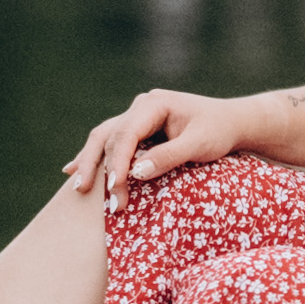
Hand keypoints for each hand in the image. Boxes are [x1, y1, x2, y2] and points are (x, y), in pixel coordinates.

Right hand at [63, 88, 260, 214]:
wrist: (232, 123)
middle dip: (102, 169)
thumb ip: (169, 157)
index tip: (115, 188)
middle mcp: (141, 107)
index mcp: (154, 104)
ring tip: (78, 188)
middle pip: (109, 137)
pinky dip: (95, 158)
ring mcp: (137, 117)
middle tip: (97, 198)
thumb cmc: (218, 132)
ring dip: (90, 163)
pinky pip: (110, 143)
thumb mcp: (199, 145)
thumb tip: (135, 173)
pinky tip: (72, 171)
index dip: (117, 162)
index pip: (127, 134)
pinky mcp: (138, 130)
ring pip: (104, 138)